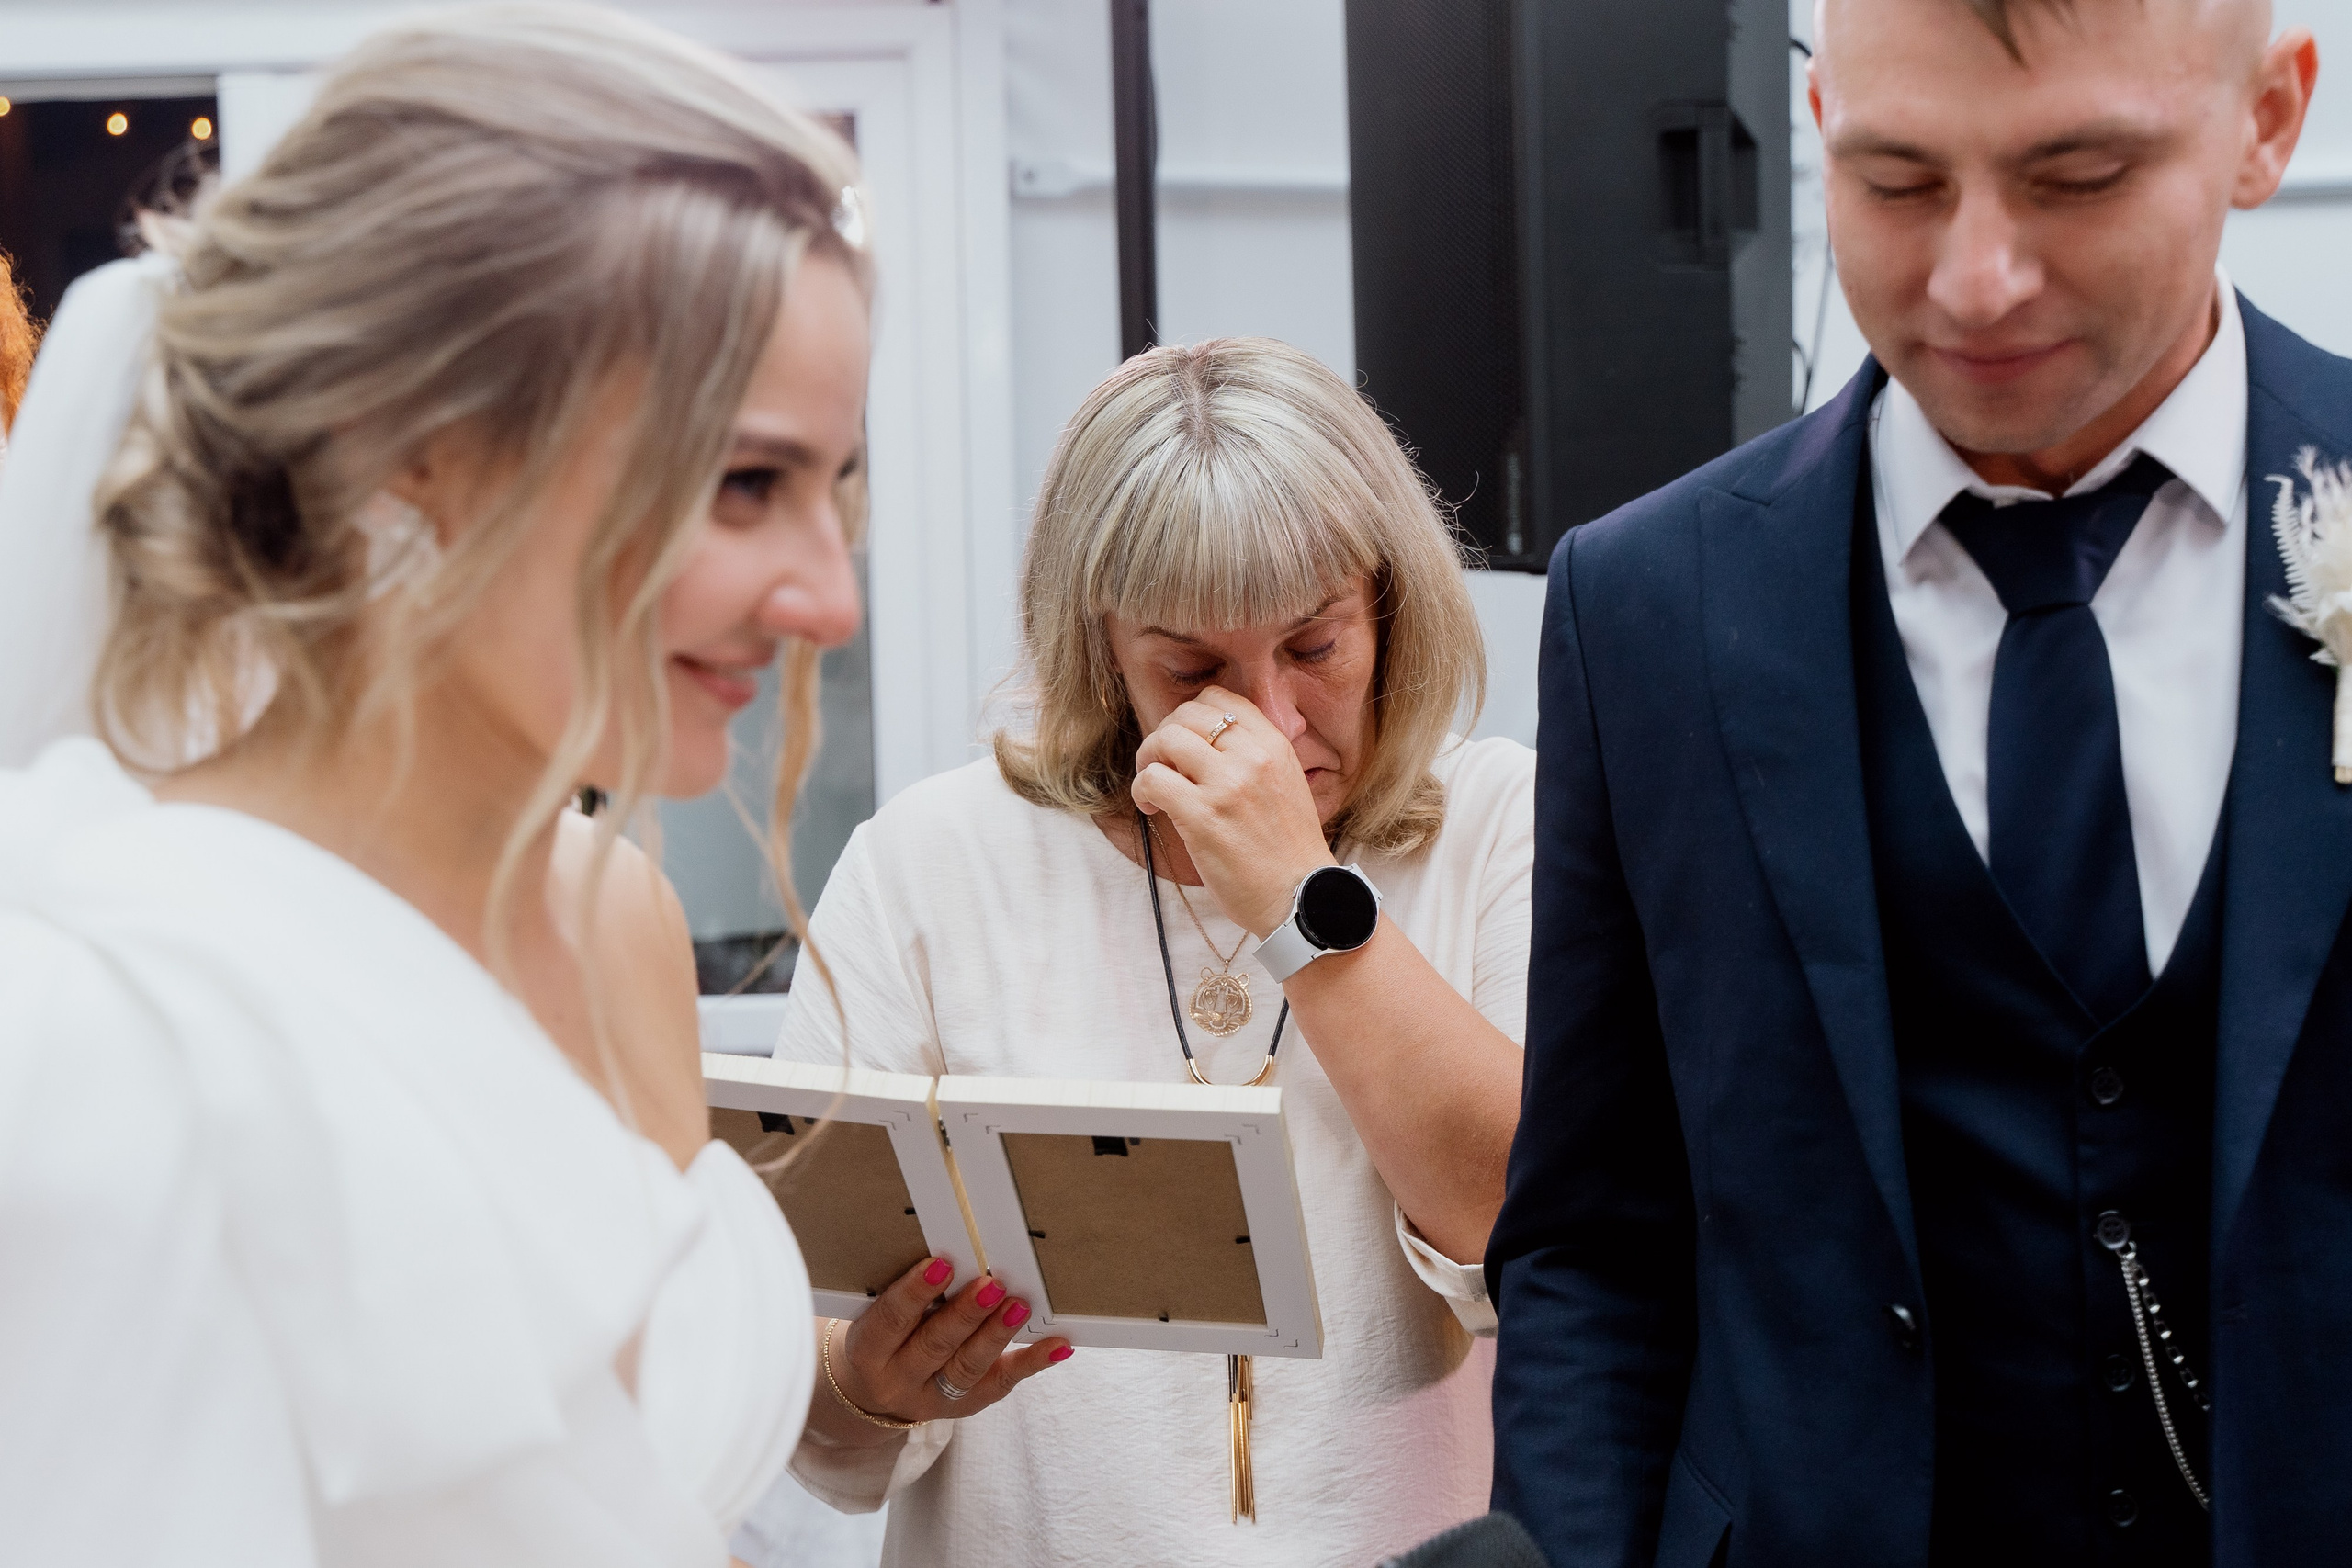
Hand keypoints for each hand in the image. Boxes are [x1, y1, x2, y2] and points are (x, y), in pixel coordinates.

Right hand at [820, 1256, 1069, 1443]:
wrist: (873, 1393)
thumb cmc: (883, 1335)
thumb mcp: (876, 1315)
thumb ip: (904, 1294)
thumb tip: (953, 1252)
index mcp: (868, 1351)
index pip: (890, 1321)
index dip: (915, 1292)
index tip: (941, 1264)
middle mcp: (898, 1380)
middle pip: (934, 1345)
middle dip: (966, 1314)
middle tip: (991, 1283)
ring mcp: (934, 1398)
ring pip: (968, 1366)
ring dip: (997, 1334)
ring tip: (1020, 1305)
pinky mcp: (967, 1404)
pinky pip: (1002, 1382)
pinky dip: (1032, 1362)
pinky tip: (1058, 1345)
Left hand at [1131, 688, 1334, 937]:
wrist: (1302, 898)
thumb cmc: (1288, 850)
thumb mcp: (1286, 783)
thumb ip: (1253, 756)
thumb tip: (1206, 738)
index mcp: (1274, 745)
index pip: (1219, 698)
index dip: (1190, 716)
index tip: (1185, 744)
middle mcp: (1252, 757)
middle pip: (1186, 714)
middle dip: (1163, 736)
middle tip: (1161, 765)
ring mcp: (1227, 785)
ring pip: (1165, 740)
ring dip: (1148, 761)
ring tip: (1154, 788)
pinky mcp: (1203, 816)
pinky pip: (1152, 780)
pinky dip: (1142, 791)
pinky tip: (1152, 809)